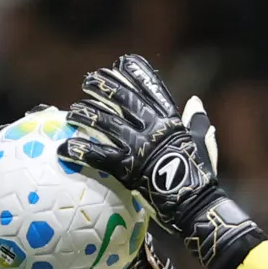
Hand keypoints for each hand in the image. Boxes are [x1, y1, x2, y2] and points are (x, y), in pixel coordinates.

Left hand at [64, 56, 261, 268]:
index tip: (122, 62)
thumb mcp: (203, 145)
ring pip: (107, 123)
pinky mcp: (128, 169)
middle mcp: (154, 129)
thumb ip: (197, 122)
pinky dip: (80, 151)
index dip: (137, 73)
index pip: (154, 89)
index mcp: (171, 122)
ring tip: (72, 111)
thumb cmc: (202, 179)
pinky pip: (99, 156)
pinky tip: (63, 148)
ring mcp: (140, 147)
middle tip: (89, 80)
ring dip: (87, 114)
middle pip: (125, 100)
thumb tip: (196, 101)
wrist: (197, 206)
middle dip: (105, 86)